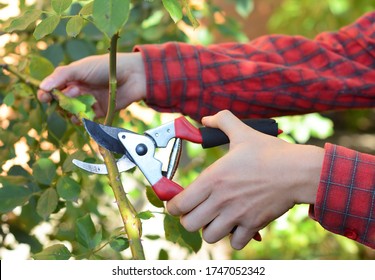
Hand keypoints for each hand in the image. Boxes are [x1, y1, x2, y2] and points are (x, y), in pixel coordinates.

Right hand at [37, 53, 145, 116]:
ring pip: (73, 111)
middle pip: (62, 101)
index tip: (44, 97)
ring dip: (70, 112)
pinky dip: (81, 119)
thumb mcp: (81, 67)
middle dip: (60, 102)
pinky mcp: (100, 111)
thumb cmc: (106, 67)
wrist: (132, 76)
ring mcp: (89, 100)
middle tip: (65, 99)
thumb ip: (61, 76)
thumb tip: (42, 86)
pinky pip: (86, 118)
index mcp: (73, 77)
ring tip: (75, 108)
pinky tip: (81, 117)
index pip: (55, 86)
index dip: (47, 93)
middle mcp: (80, 89)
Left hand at [167, 110, 323, 249]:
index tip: (180, 201)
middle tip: (198, 210)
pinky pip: (235, 244)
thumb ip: (222, 121)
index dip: (174, 205)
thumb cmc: (270, 152)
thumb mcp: (243, 132)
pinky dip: (234, 237)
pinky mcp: (253, 225)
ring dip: (210, 229)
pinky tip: (238, 223)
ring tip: (217, 217)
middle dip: (190, 218)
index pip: (178, 205)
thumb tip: (206, 119)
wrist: (298, 171)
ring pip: (209, 236)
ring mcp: (237, 215)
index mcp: (212, 179)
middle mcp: (220, 200)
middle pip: (189, 224)